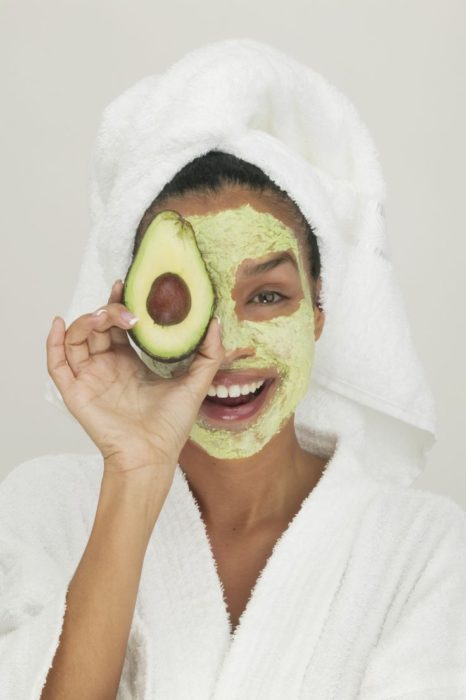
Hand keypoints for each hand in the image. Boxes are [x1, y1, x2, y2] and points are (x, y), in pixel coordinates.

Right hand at [46, 280, 224, 479]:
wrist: (152, 455)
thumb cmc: (171, 425)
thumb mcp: (196, 383)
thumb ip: (209, 353)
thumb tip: (216, 322)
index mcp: (129, 361)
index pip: (118, 324)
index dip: (119, 303)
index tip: (126, 286)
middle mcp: (107, 365)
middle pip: (97, 326)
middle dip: (107, 310)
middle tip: (125, 307)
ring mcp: (89, 377)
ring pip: (76, 338)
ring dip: (85, 322)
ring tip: (102, 317)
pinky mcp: (75, 391)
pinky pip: (56, 363)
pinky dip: (53, 342)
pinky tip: (60, 324)